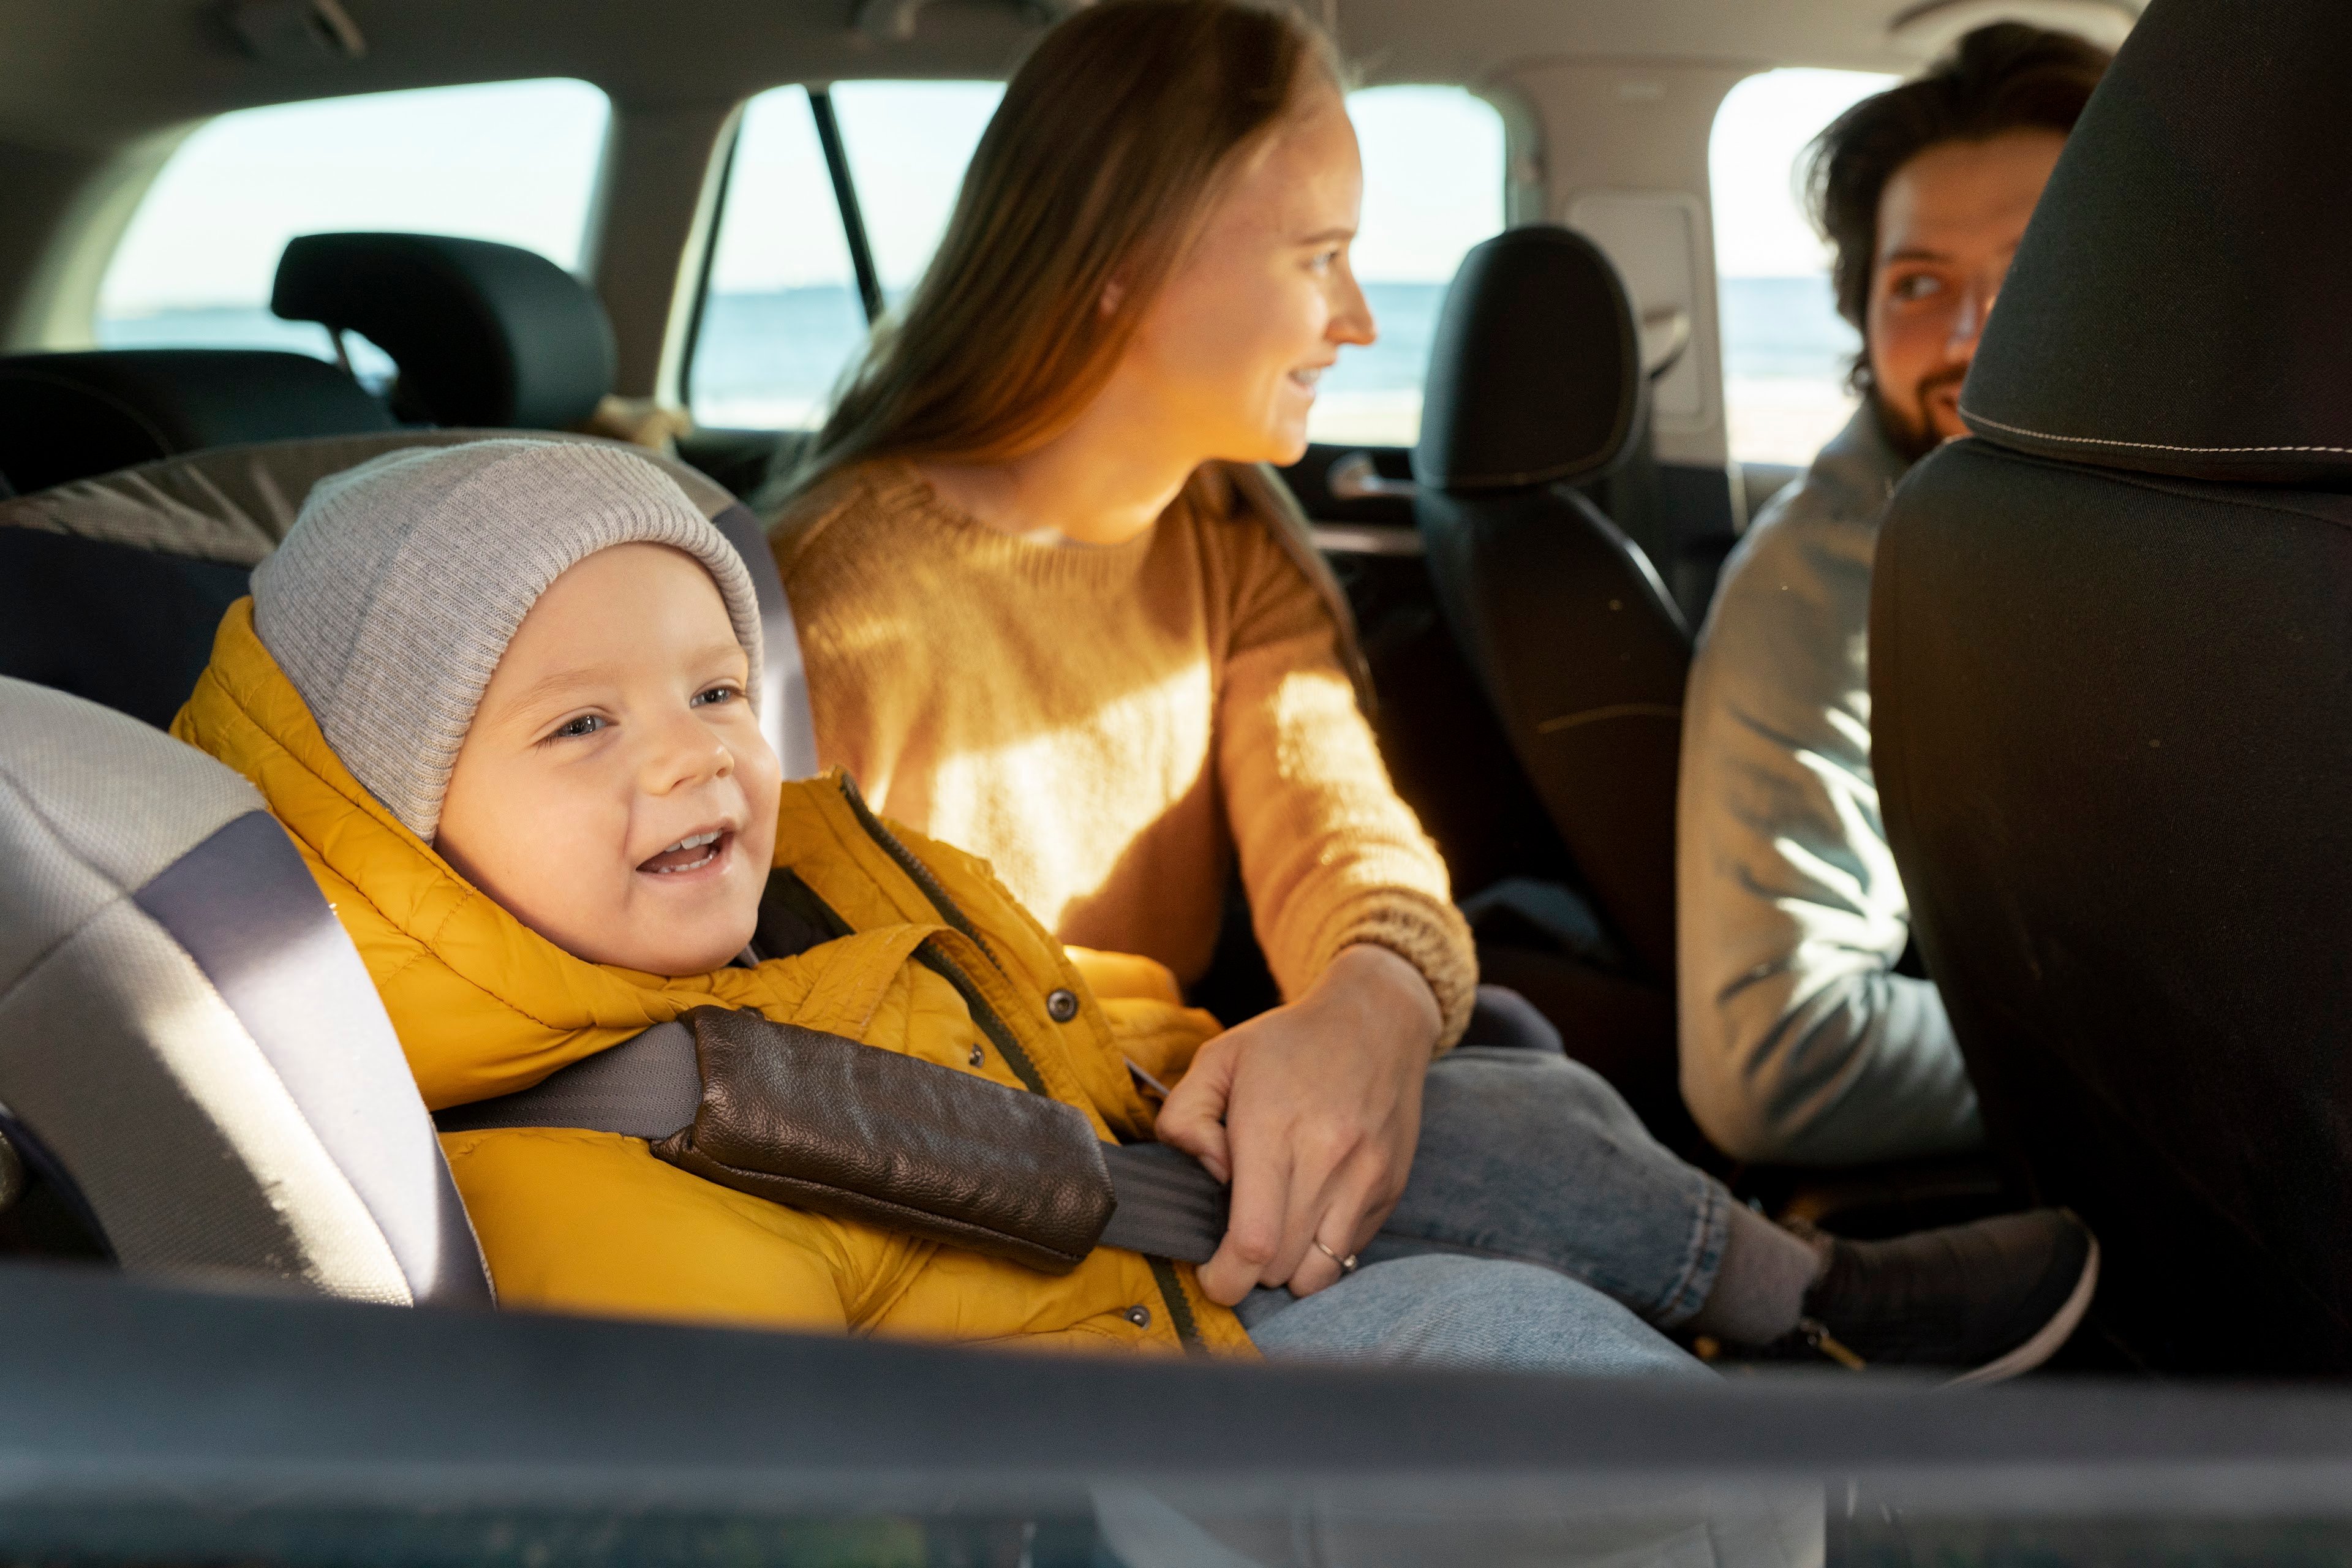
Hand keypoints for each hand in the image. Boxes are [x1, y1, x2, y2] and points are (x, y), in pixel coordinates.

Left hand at [1154, 945, 1439, 1305]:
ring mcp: (1366, 1178)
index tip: (1209, 1275)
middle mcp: (1327, 1159)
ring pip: (1319, 1273)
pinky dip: (1321, 1252)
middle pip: (1281, 1267)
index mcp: (1274, 1129)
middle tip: (1234, 1246)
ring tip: (1272, 1237)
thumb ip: (1184, 1118)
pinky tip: (1306, 1215)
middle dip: (1247, 1276)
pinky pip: (1349, 1251)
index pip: (1253, 1241)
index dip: (1224, 1278)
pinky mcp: (1390, 1188)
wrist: (1378, 1019)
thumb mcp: (1217, 1059)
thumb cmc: (1289, 1042)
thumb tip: (1208, 1176)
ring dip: (1287, 1272)